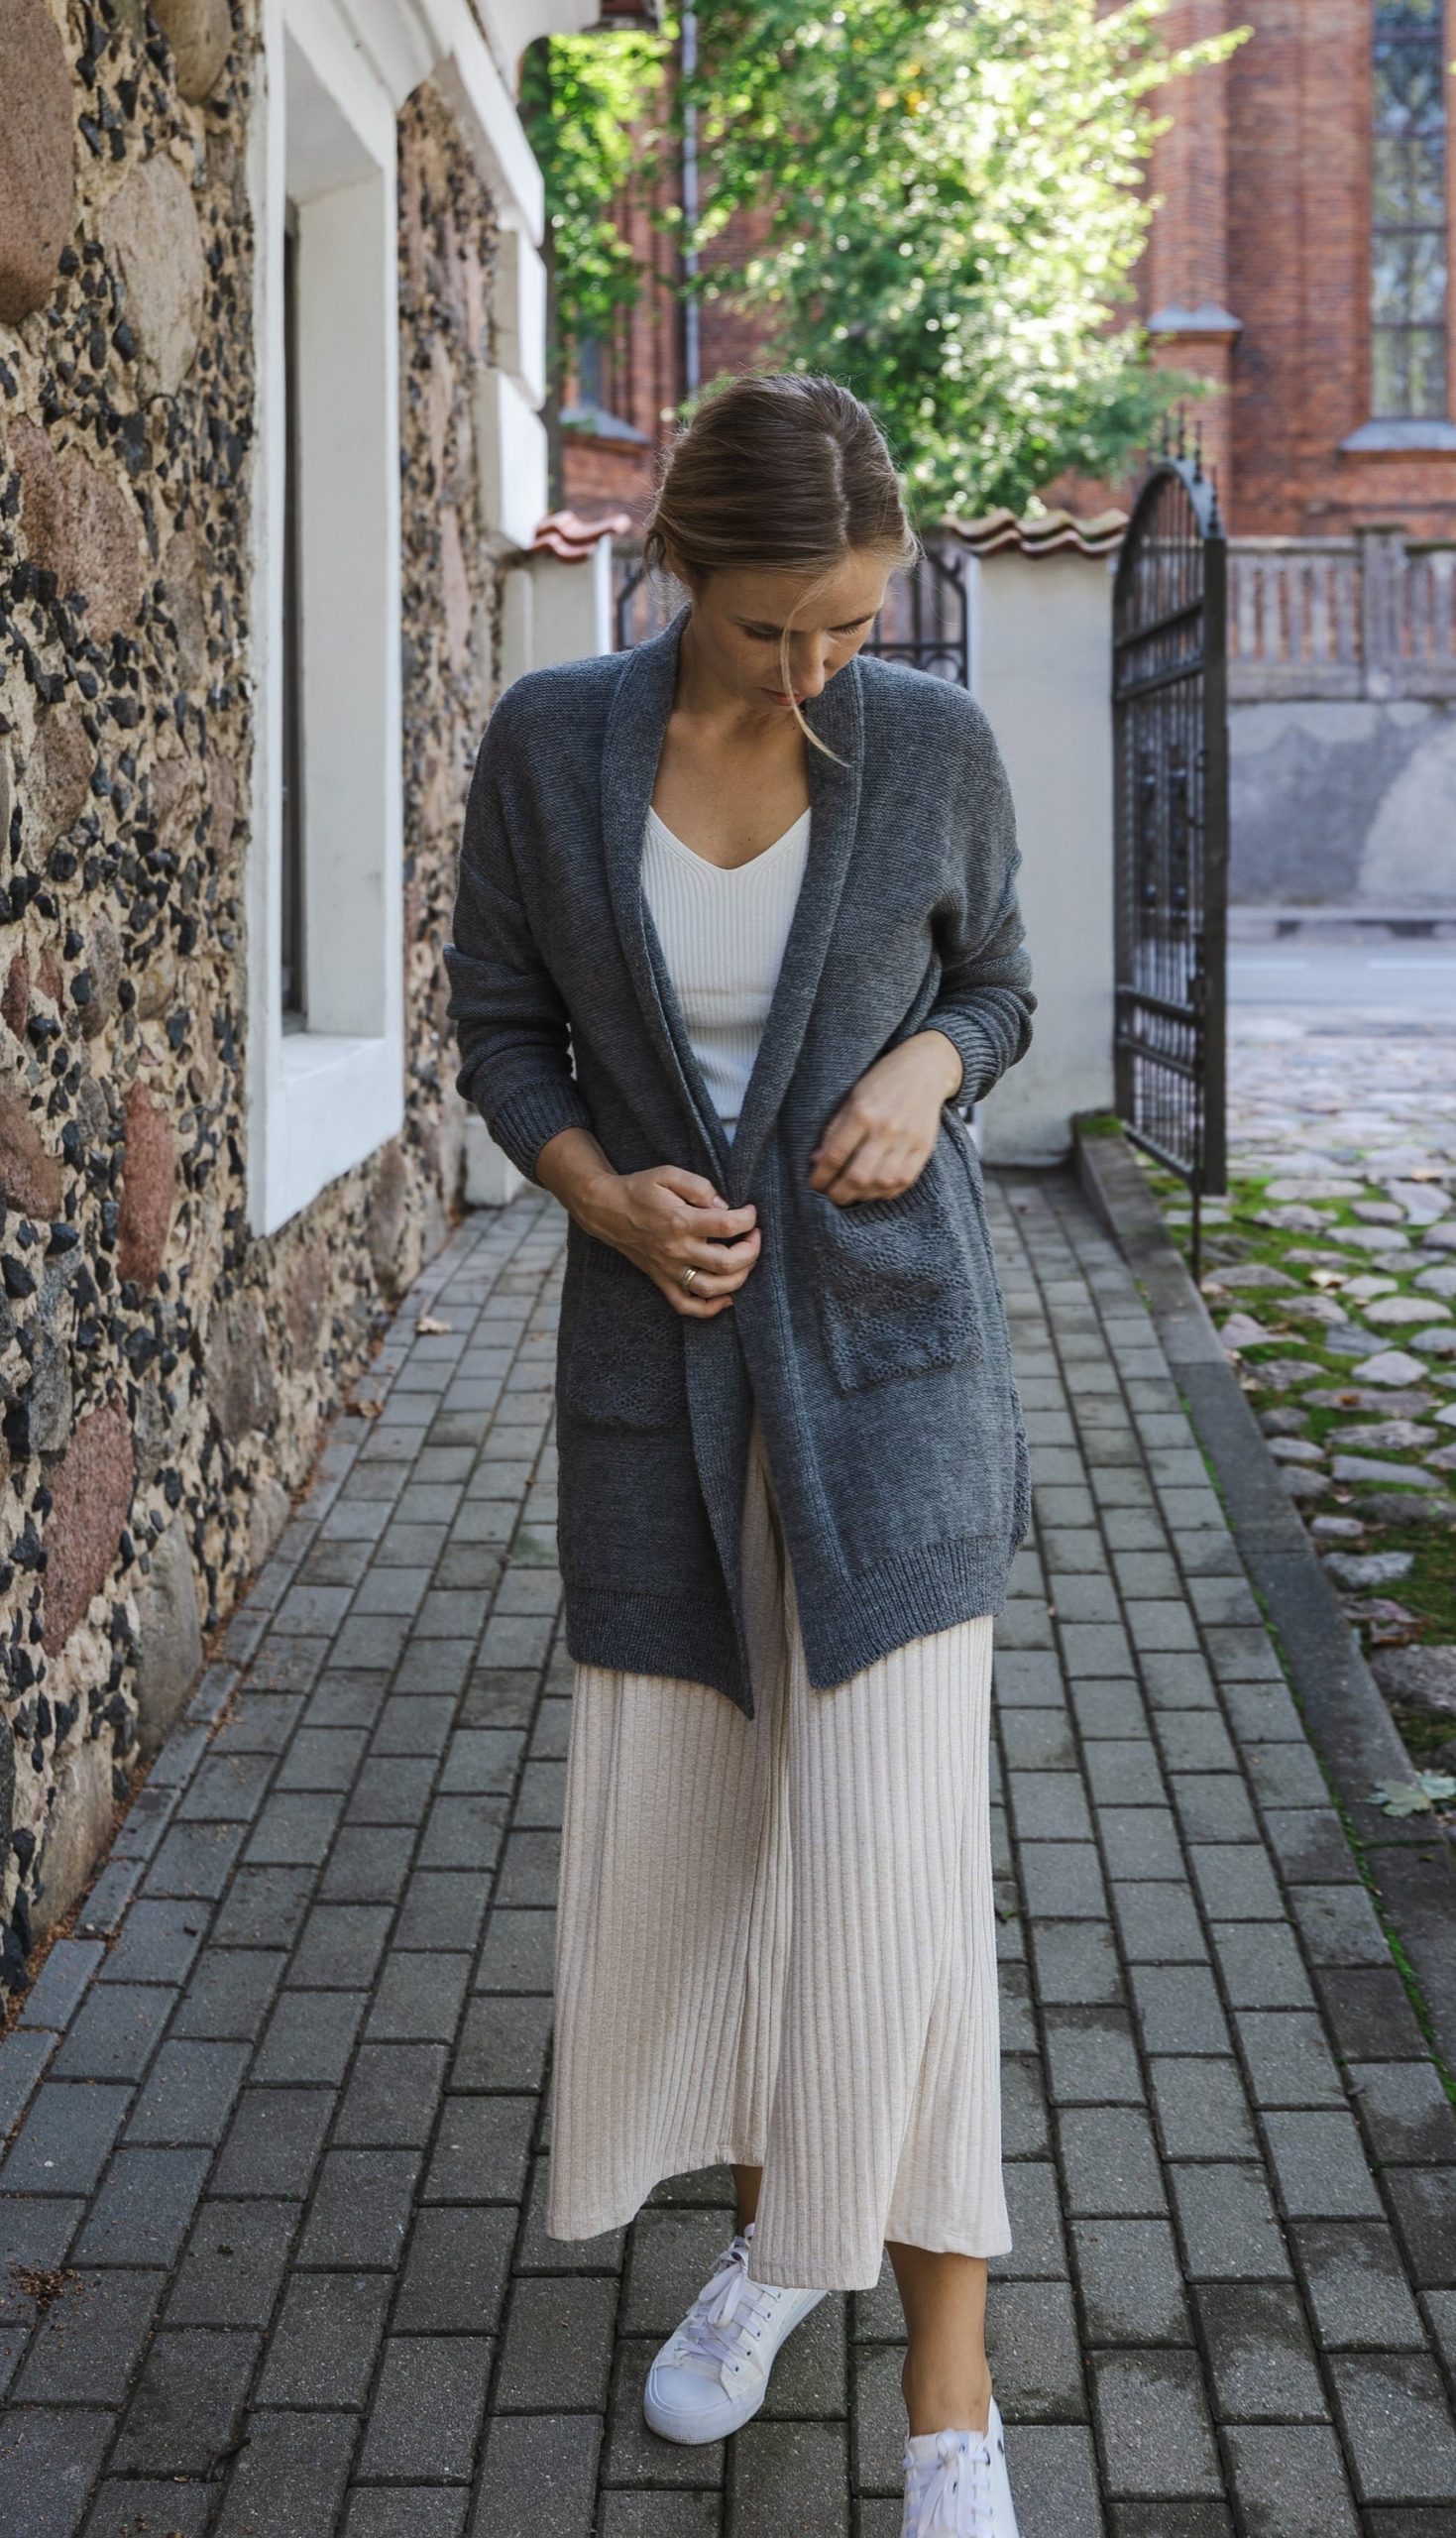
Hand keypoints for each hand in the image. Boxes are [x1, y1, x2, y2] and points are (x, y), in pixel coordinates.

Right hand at [578, 1159, 760, 1318]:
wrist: (607, 1210)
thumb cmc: (640, 1189)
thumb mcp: (668, 1174)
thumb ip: (700, 1186)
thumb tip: (724, 1206)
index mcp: (680, 1221)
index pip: (727, 1225)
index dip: (747, 1218)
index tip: (750, 1212)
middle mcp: (676, 1249)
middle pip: (726, 1263)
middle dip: (752, 1250)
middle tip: (754, 1236)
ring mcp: (669, 1269)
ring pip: (712, 1289)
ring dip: (739, 1279)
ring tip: (746, 1262)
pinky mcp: (662, 1280)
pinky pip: (686, 1306)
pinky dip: (710, 1309)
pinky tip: (727, 1296)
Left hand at [807, 1030, 963, 1204]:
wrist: (926, 1069)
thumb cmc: (883, 1081)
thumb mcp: (852, 1098)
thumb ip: (835, 1129)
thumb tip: (817, 1160)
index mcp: (862, 1113)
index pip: (835, 1156)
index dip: (821, 1177)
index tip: (813, 1185)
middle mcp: (885, 1129)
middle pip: (858, 1176)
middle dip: (839, 1194)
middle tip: (830, 1197)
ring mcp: (907, 1140)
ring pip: (881, 1182)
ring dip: (862, 1196)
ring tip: (851, 1195)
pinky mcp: (924, 1147)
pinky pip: (905, 1180)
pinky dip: (887, 1192)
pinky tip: (875, 1191)